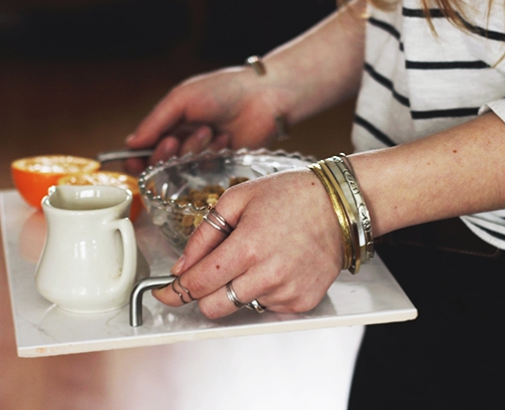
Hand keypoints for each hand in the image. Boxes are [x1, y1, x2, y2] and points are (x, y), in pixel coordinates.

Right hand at [124, 66, 287, 173]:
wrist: (264, 97)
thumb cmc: (223, 90)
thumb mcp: (182, 98)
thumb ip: (155, 121)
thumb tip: (130, 144)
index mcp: (171, 122)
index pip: (144, 146)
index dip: (136, 157)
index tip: (134, 161)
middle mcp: (184, 141)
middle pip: (159, 163)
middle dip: (164, 154)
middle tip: (173, 141)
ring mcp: (202, 155)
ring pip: (182, 169)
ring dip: (192, 150)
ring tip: (210, 130)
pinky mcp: (221, 167)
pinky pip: (205, 173)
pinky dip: (212, 156)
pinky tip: (226, 139)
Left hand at [153, 168, 343, 317]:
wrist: (340, 204)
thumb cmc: (291, 195)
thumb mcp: (237, 199)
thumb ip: (204, 234)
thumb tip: (182, 266)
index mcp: (247, 248)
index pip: (197, 284)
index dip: (174, 291)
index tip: (164, 293)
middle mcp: (267, 276)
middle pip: (214, 307)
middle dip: (202, 294)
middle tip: (207, 274)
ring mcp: (287, 292)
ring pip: (241, 307)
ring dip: (237, 289)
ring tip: (255, 258)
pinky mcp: (303, 302)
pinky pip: (268, 308)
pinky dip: (263, 292)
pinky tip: (275, 266)